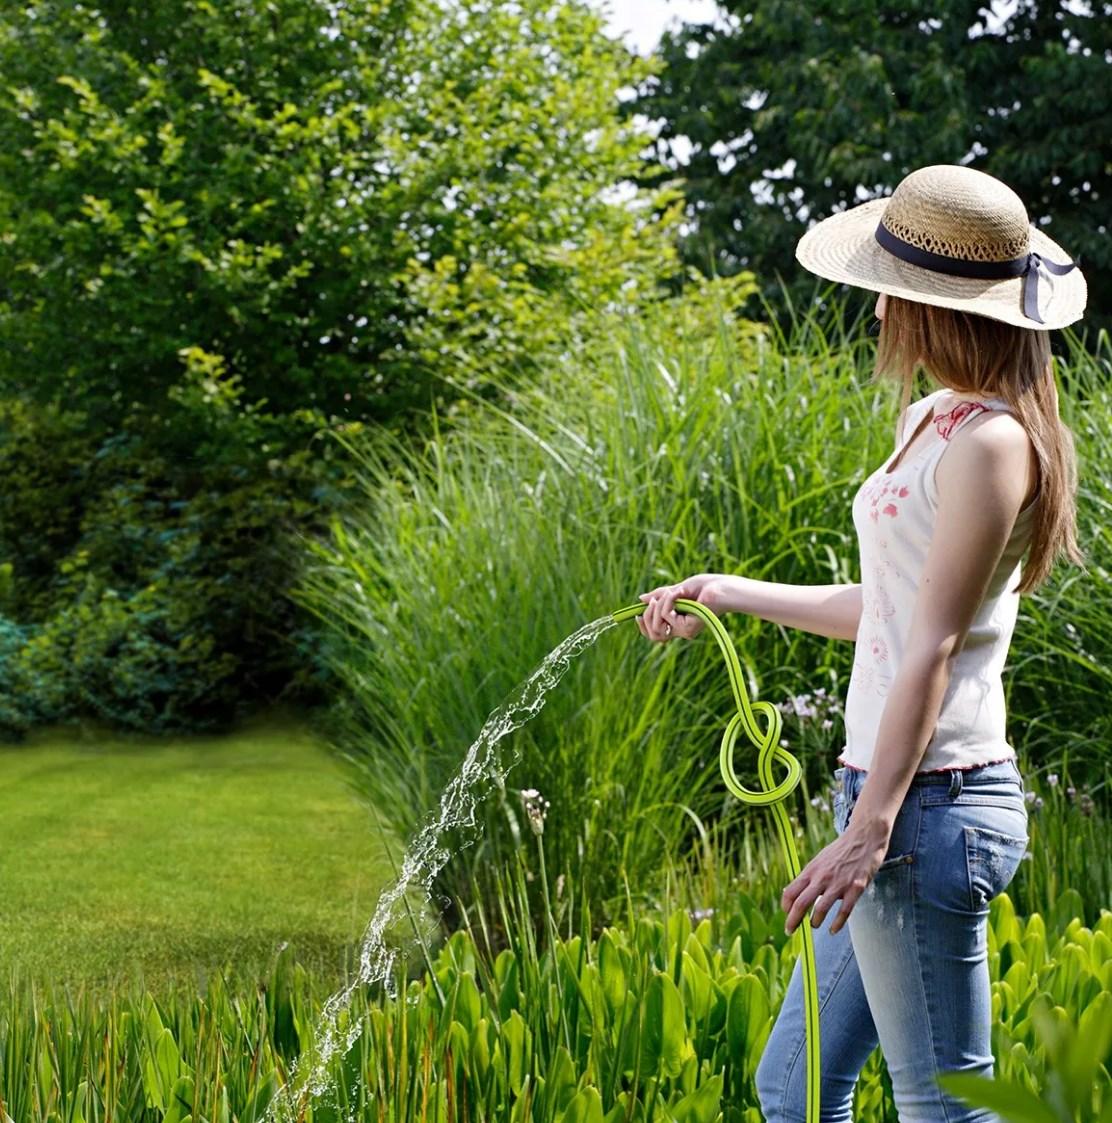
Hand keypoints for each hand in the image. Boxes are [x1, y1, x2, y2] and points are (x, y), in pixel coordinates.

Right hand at [636, 574, 723, 642]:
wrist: (724, 588)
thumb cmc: (706, 587)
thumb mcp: (678, 589)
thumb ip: (660, 596)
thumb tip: (640, 599)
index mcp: (678, 623)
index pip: (653, 634)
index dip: (642, 625)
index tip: (638, 612)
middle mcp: (681, 630)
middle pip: (652, 634)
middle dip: (647, 615)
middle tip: (654, 600)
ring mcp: (685, 630)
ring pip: (657, 624)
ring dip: (659, 605)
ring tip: (671, 592)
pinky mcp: (689, 627)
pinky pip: (667, 615)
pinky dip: (668, 600)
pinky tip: (679, 592)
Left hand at [781, 820, 890, 934]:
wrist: (863, 838)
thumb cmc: (839, 852)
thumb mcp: (818, 861)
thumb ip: (807, 877)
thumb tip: (790, 893)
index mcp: (811, 870)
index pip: (790, 892)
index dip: (786, 907)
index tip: (787, 915)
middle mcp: (821, 877)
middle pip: (801, 903)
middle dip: (793, 921)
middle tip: (789, 931)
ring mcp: (839, 883)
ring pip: (820, 908)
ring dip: (814, 922)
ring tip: (814, 926)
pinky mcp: (856, 888)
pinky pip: (844, 910)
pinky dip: (837, 923)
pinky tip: (833, 930)